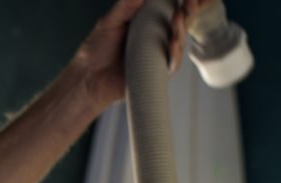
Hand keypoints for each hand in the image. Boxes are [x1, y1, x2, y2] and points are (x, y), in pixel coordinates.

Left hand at [72, 0, 208, 111]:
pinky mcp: (157, 73)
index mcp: (148, 23)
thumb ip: (125, 7)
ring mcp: (158, 55)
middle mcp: (156, 38)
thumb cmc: (97, 50)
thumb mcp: (110, 22)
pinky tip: (173, 42)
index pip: (171, 8)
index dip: (185, 2)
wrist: (89, 77)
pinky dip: (175, 52)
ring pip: (179, 41)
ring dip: (182, 29)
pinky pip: (171, 63)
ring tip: (178, 18)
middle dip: (189, 10)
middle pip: (181, 22)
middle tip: (192, 1)